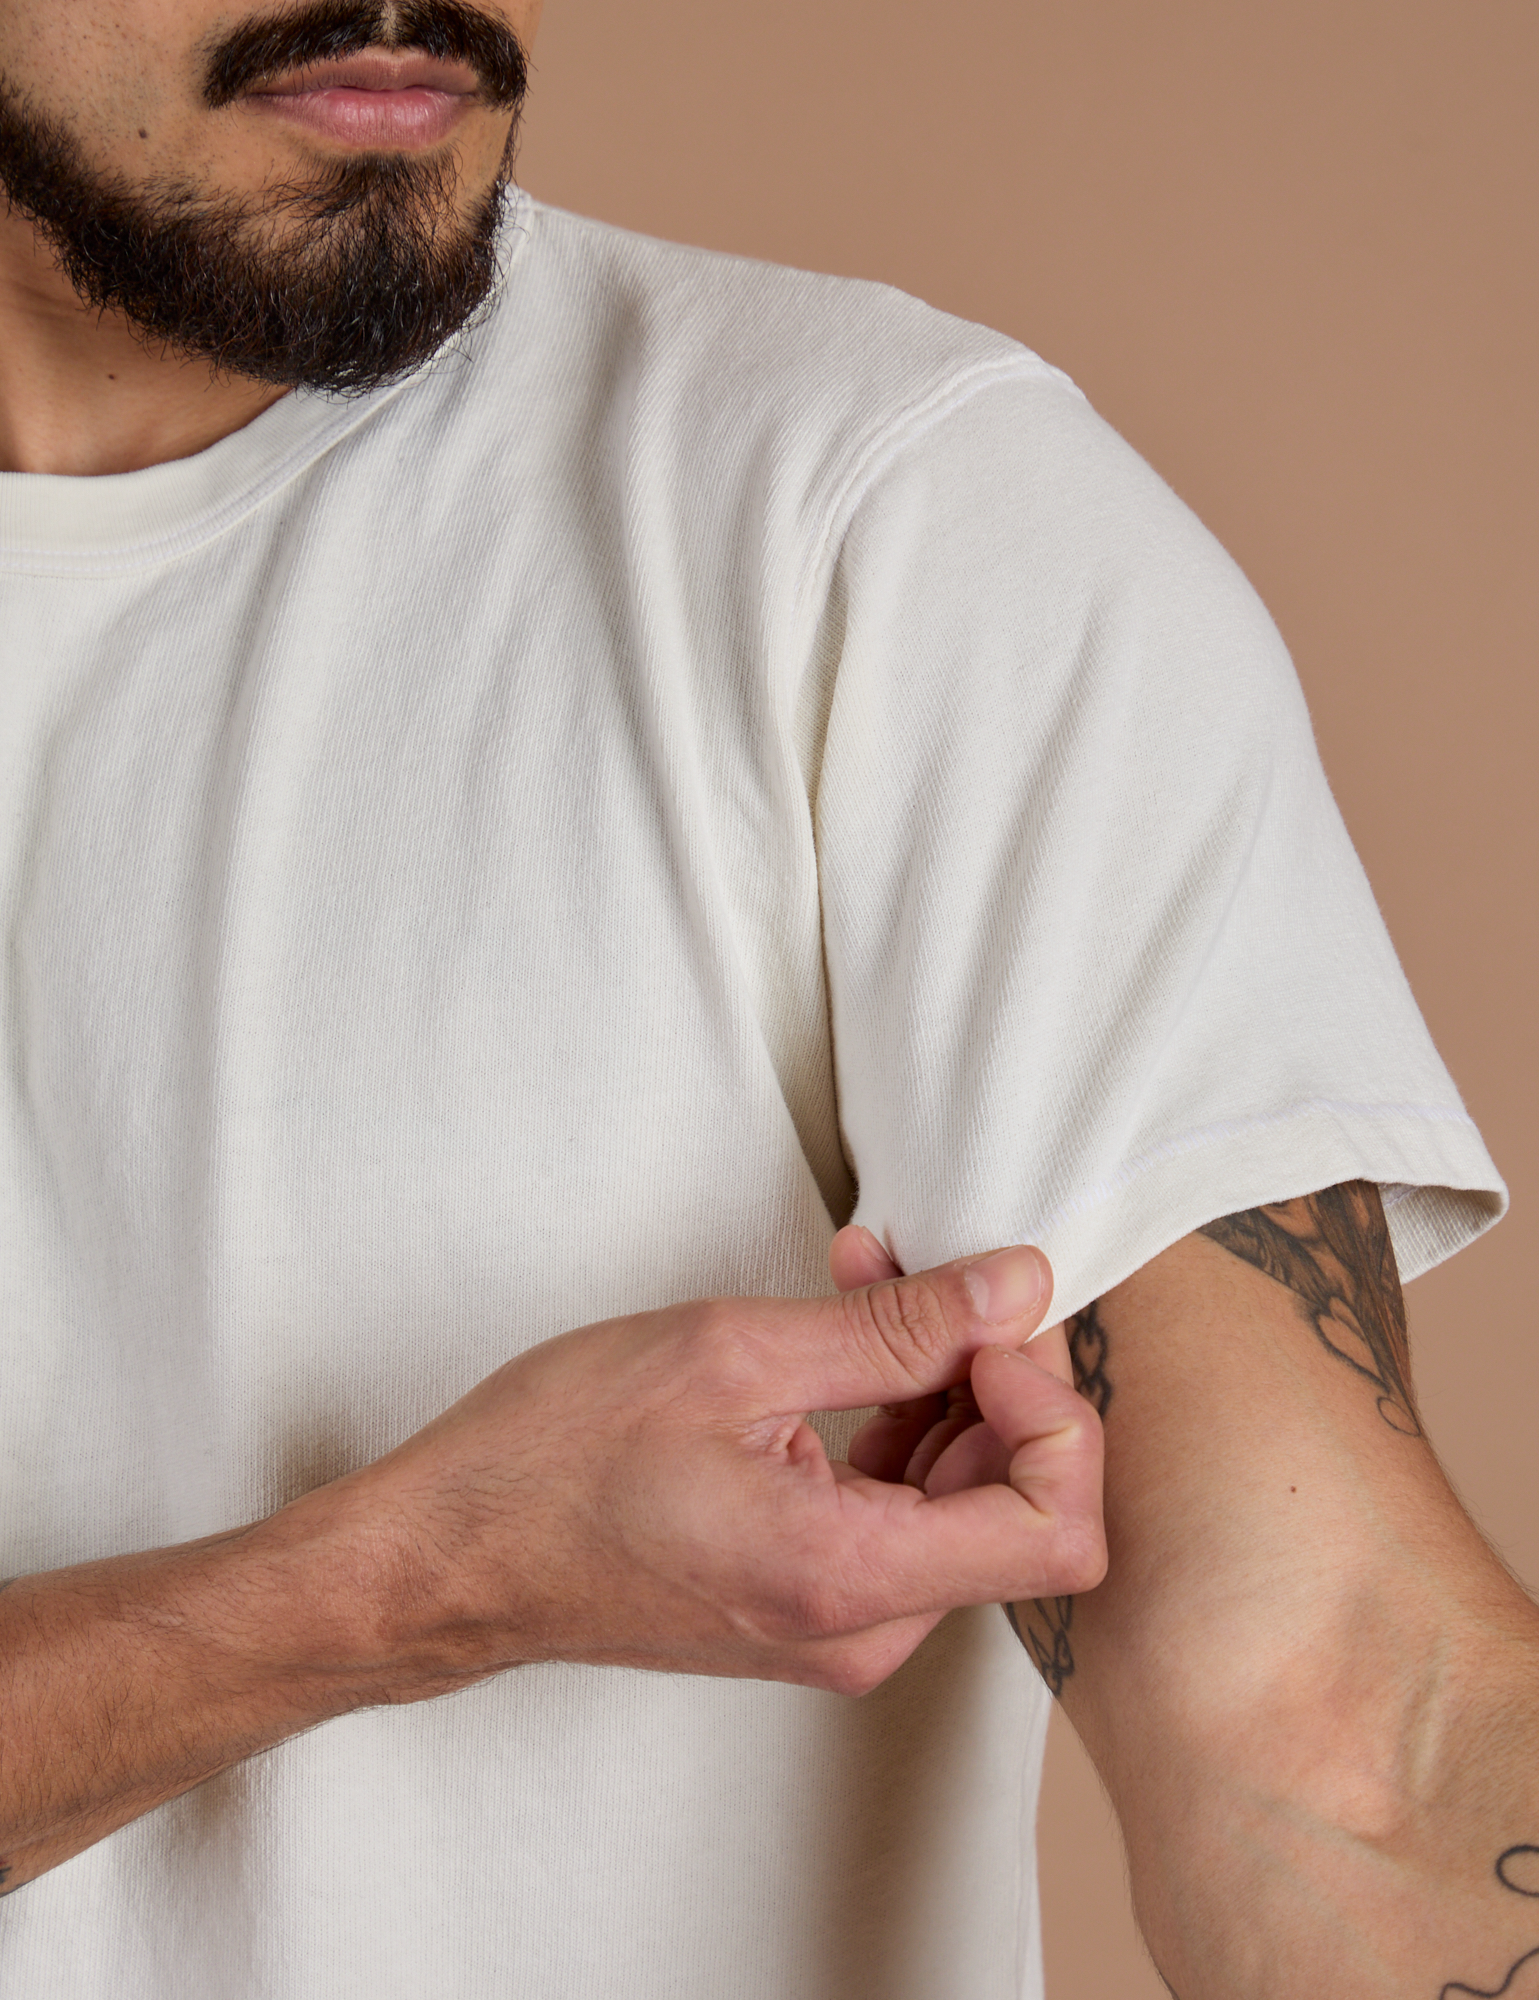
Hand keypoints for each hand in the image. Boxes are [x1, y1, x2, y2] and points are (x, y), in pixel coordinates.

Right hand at [333, 1244, 1105, 1698]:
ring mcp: (838, 1623)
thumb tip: (1017, 1290)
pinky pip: (900, 1509)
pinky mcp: (808, 1599)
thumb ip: (898, 1330)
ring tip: (863, 1283)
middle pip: (1019, 1503)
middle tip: (920, 1274)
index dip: (1052, 1408)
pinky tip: (841, 1337)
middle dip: (990, 1369)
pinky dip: (892, 1417)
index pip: (1060, 1527)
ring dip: (938, 1379)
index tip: (984, 1328)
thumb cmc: (553, 1462)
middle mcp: (862, 1628)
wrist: (451, 1556)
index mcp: (851, 1578)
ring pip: (962, 1498)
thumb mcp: (733, 1354)